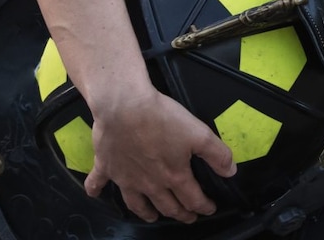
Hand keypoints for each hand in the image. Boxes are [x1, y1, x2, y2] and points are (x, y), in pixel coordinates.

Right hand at [86, 88, 237, 223]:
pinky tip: (93, 195)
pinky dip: (95, 189)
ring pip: (136, 203)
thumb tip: (230, 173)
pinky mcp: (106, 166)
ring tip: (152, 217)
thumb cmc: (162, 118)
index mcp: (174, 176)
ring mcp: (126, 177)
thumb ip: (217, 154)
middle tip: (187, 217)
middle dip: (180, 214)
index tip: (210, 208)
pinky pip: (98, 181)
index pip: (192, 198)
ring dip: (146, 212)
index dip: (203, 206)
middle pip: (167, 205)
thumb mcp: (199, 133)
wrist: (124, 106)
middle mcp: (150, 183)